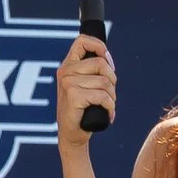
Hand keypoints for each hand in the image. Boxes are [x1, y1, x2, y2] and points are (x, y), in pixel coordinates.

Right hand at [56, 34, 114, 149]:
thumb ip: (91, 71)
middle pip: (101, 63)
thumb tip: (107, 57)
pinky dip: (110, 106)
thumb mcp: (84, 86)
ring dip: (112, 96)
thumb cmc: (81, 111)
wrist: (71, 136)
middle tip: (109, 93)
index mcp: (67, 67)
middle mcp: (65, 73)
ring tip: (108, 105)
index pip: (82, 41)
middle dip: (112, 79)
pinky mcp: (73, 96)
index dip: (99, 45)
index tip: (106, 59)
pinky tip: (109, 114)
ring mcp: (68, 84)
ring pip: (104, 81)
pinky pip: (102, 96)